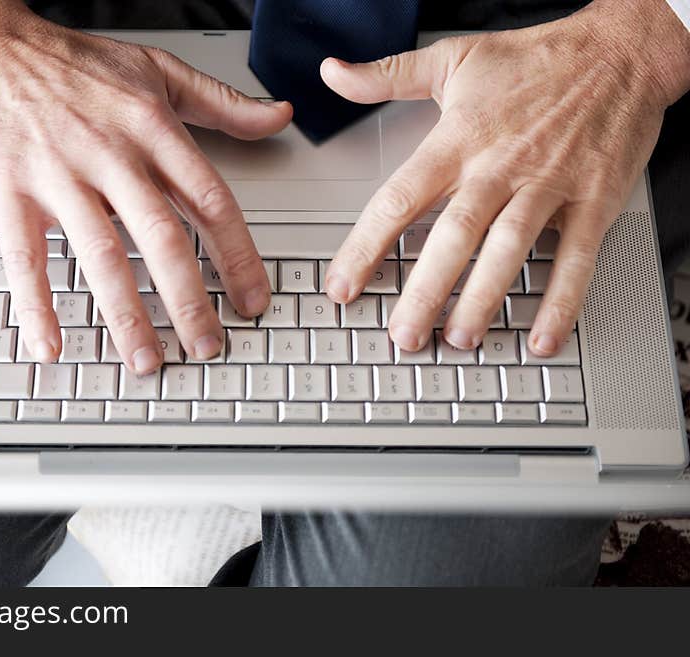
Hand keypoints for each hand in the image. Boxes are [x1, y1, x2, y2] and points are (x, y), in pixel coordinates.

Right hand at [0, 0, 291, 371]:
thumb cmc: (74, 64)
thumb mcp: (159, 69)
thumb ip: (224, 102)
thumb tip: (279, 117)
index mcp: (153, 129)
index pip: (210, 200)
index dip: (238, 255)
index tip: (252, 299)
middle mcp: (110, 154)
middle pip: (162, 239)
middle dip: (189, 301)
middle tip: (207, 346)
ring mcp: (58, 174)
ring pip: (101, 255)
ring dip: (126, 315)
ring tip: (146, 360)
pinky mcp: (9, 191)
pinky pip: (25, 257)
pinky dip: (37, 305)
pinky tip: (52, 344)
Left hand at [321, 0, 689, 355]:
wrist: (619, 51)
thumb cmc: (533, 61)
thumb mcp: (451, 58)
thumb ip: (386, 75)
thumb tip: (333, 74)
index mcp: (457, 139)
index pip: (399, 199)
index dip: (365, 247)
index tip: (341, 288)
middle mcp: (498, 166)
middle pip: (452, 235)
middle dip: (425, 291)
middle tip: (402, 336)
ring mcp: (547, 185)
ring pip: (508, 249)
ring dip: (483, 300)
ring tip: (459, 339)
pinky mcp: (593, 199)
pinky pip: (576, 256)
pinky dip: (561, 300)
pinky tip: (542, 337)